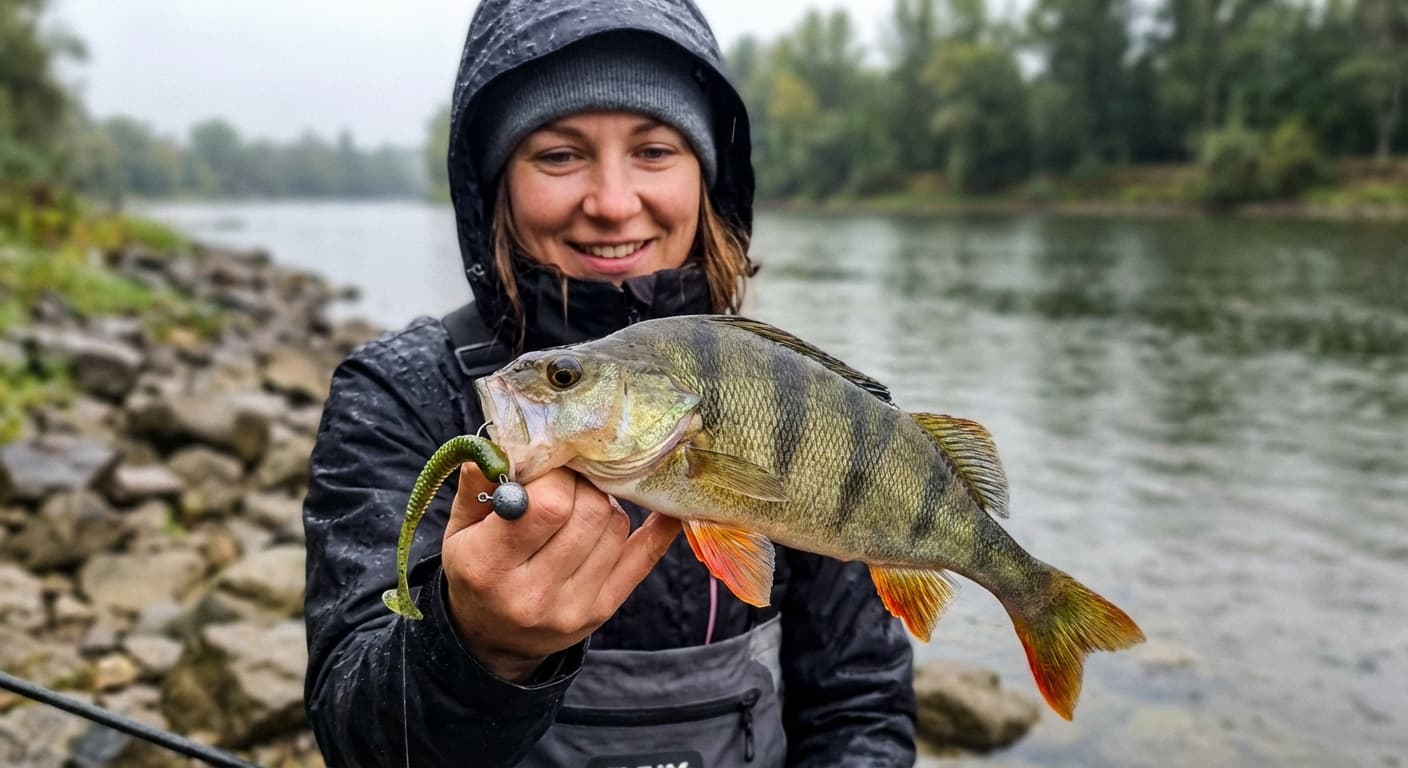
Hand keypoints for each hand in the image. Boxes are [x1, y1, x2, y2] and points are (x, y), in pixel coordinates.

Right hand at [441, 464, 680, 682]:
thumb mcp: (458, 532)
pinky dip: (657, 527)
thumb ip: (477, 487)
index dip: (558, 475)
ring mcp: (574, 607)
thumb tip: (505, 442)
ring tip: (582, 501)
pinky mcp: (603, 610)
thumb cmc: (474, 573)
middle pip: (590, 513)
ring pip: (615, 526)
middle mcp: (534, 594)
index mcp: (490, 567)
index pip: (548, 506)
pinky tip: (664, 507)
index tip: (549, 467)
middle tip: (570, 479)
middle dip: (584, 484)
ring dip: (604, 502)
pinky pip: (644, 558)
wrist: (491, 642)